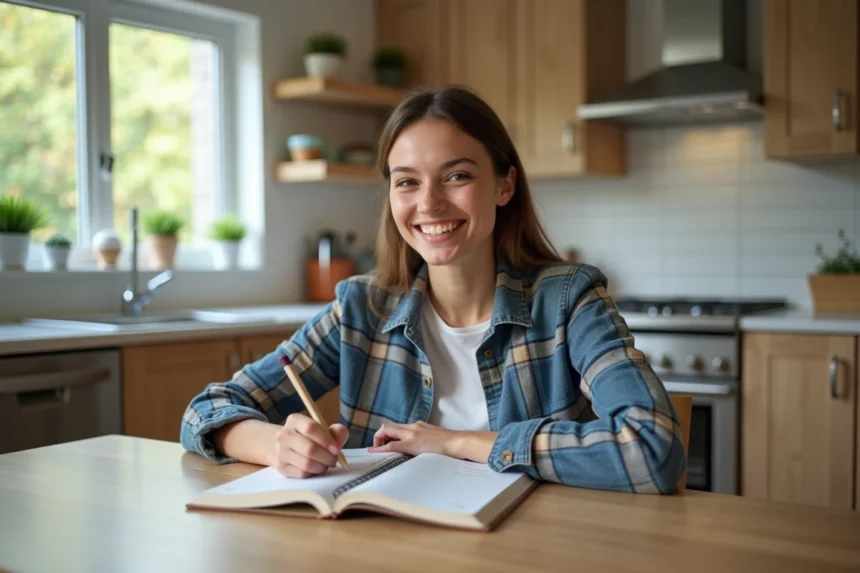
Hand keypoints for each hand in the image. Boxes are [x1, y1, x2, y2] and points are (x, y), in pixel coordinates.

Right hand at [273, 413, 348, 478]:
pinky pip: (302, 473)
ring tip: (326, 464)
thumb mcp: (324, 428)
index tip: (336, 449)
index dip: (326, 440)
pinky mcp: (281, 467)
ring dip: (322, 466)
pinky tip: (316, 468)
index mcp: (295, 420)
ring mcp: (280, 452)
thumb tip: (338, 444)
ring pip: (307, 464)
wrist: (287, 446)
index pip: (310, 428)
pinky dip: (313, 473)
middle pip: (310, 449)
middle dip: (327, 457)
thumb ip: (337, 432)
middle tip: (334, 460)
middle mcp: (284, 435)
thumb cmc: (311, 436)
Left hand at [368, 422, 498, 461]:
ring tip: (377, 451)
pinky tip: (373, 452)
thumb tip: (423, 451)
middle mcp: (413, 427)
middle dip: (379, 437)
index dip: (387, 435)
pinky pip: (391, 445)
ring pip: (387, 431)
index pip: (398, 427)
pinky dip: (380, 448)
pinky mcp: (412, 443)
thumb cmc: (451, 444)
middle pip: (388, 426)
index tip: (383, 444)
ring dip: (378, 441)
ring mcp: (412, 433)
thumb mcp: (436, 439)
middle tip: (378, 448)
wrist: (458, 442)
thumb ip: (426, 441)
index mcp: (419, 426)